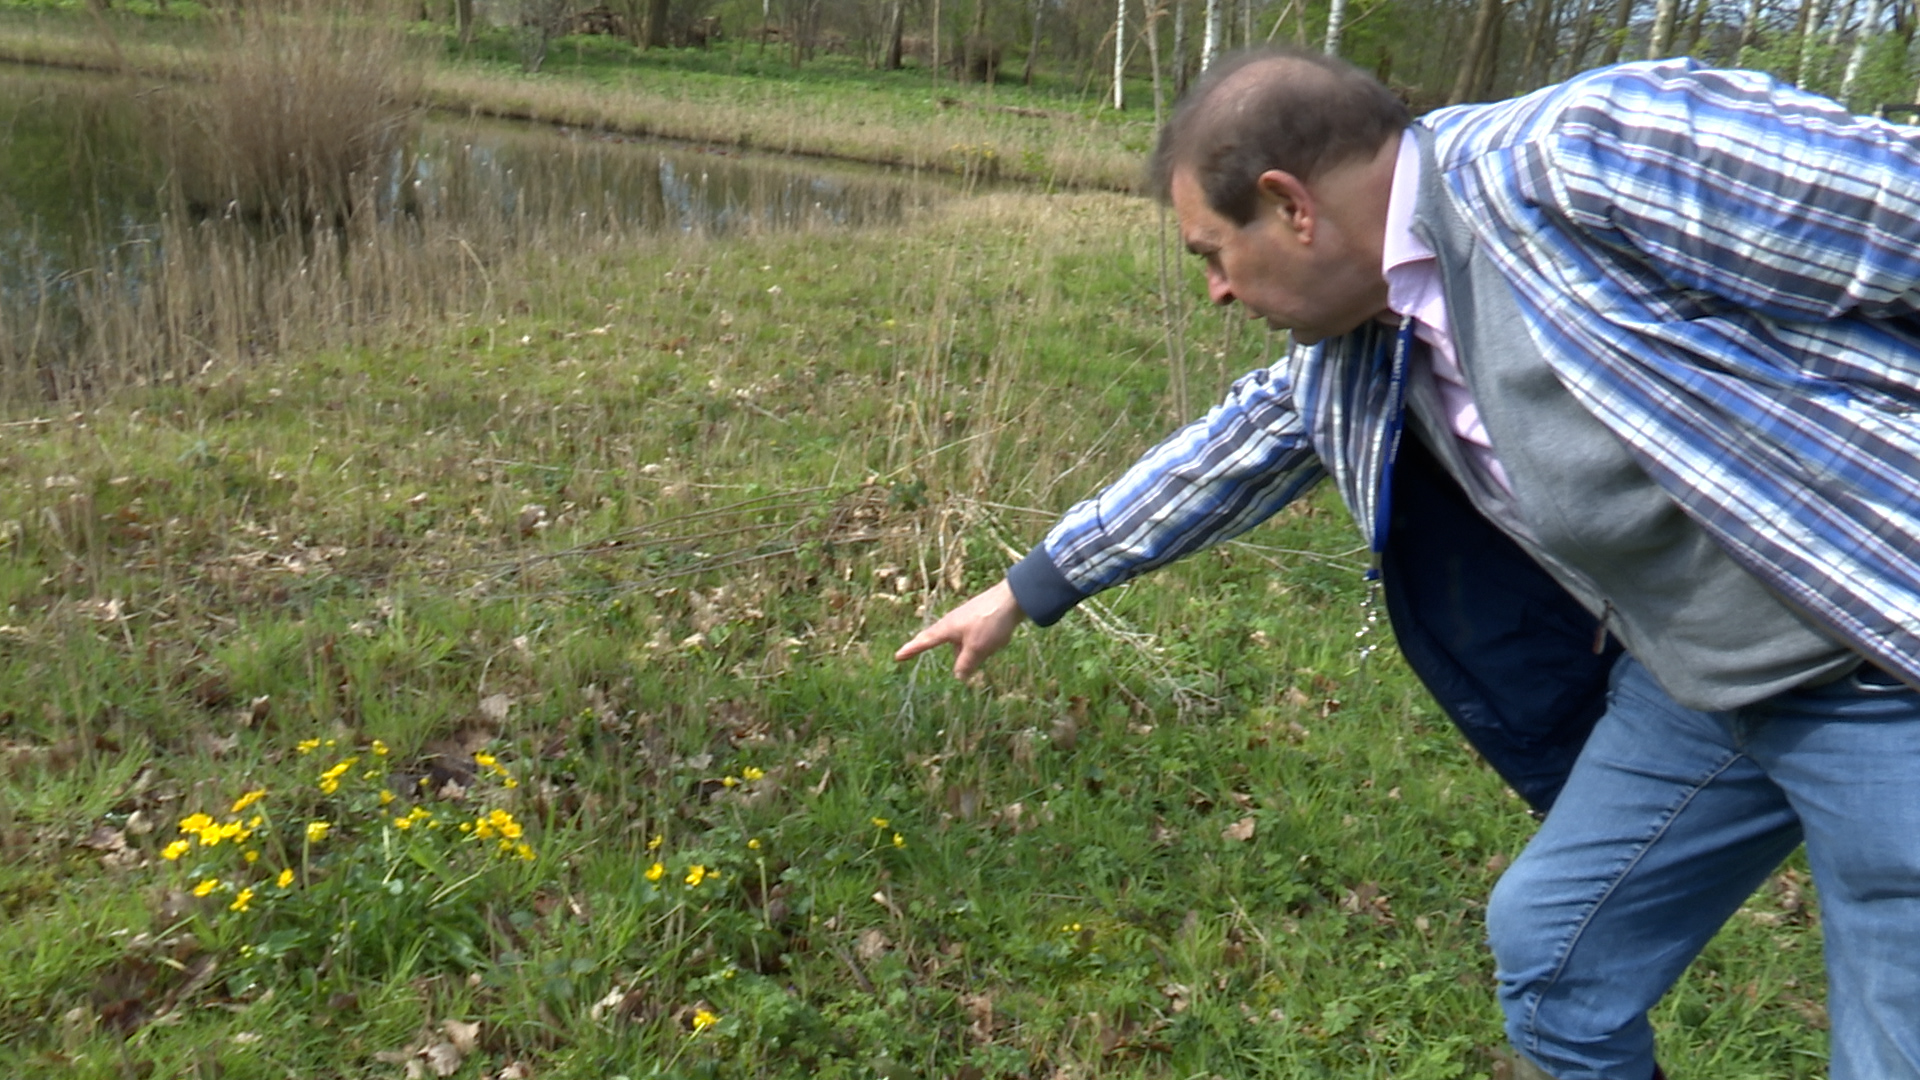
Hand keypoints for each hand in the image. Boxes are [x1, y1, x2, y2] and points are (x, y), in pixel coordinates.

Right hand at [894, 579, 1027, 678]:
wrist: (1013, 598)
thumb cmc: (990, 623)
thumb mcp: (977, 649)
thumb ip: (966, 664)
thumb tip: (958, 677)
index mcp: (947, 629)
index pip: (924, 642)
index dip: (911, 650)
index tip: (897, 656)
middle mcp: (952, 622)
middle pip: (939, 639)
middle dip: (929, 645)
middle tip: (913, 650)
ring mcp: (965, 618)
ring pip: (960, 640)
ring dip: (963, 650)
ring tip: (977, 656)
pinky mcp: (978, 617)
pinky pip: (972, 635)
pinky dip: (975, 643)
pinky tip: (991, 645)